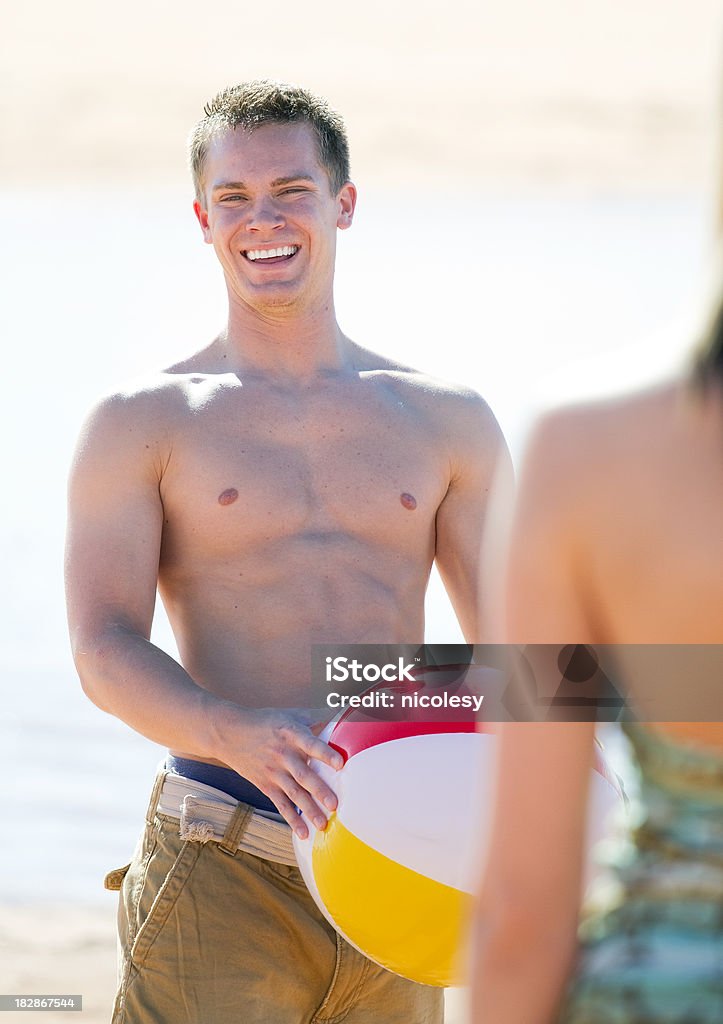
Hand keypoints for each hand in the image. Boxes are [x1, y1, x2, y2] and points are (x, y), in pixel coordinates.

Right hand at [218, 707, 342, 838]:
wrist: (230, 733)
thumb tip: (346, 714)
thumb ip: (316, 718)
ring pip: (294, 793)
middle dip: (319, 790)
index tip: (340, 764)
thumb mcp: (290, 714)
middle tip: (335, 804)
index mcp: (292, 734)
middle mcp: (283, 754)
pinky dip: (292, 820)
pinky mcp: (266, 785)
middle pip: (303, 774)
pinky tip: (304, 833)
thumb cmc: (267, 722)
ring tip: (323, 824)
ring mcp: (273, 772)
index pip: (311, 744)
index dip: (325, 753)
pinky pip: (281, 805)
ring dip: (309, 810)